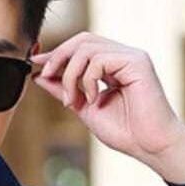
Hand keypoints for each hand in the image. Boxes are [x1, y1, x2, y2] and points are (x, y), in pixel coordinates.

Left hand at [30, 32, 184, 182]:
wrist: (149, 146)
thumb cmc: (125, 132)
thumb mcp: (85, 108)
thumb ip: (66, 91)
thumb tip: (41, 76)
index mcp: (112, 65)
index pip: (81, 47)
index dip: (56, 53)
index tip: (35, 64)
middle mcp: (122, 56)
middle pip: (82, 39)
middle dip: (58, 57)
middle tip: (46, 76)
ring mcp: (131, 57)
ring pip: (87, 48)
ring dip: (70, 76)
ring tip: (73, 101)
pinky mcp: (137, 62)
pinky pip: (100, 60)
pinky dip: (88, 80)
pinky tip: (93, 99)